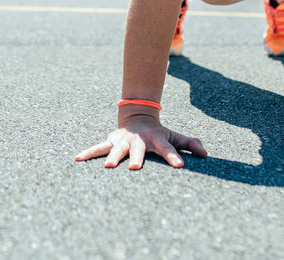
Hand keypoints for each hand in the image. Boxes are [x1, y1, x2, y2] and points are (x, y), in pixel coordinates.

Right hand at [74, 112, 207, 169]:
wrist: (137, 116)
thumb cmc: (158, 133)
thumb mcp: (175, 136)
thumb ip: (189, 144)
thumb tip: (206, 154)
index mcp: (155, 140)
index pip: (168, 149)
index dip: (174, 157)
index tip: (180, 166)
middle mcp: (138, 141)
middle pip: (138, 150)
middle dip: (137, 158)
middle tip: (135, 168)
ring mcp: (123, 141)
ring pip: (117, 149)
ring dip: (112, 156)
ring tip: (109, 166)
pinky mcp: (111, 141)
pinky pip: (97, 148)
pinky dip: (88, 153)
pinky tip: (77, 159)